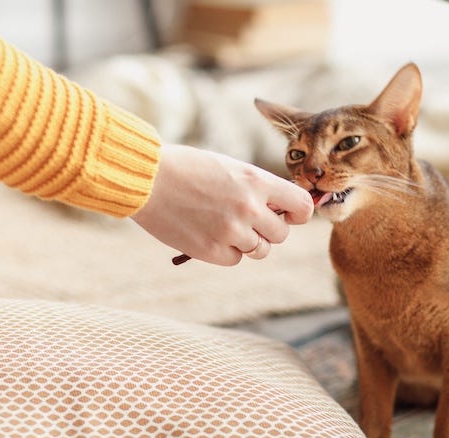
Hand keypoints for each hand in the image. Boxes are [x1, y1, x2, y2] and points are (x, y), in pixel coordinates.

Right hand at [131, 144, 313, 265]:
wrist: (146, 179)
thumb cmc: (186, 168)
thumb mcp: (230, 168)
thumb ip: (257, 188)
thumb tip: (280, 209)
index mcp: (256, 181)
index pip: (302, 206)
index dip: (298, 213)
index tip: (287, 214)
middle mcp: (249, 208)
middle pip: (281, 234)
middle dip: (268, 229)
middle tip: (247, 220)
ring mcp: (231, 231)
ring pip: (260, 250)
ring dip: (248, 242)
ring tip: (224, 225)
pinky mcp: (211, 251)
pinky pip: (235, 259)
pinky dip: (226, 251)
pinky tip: (208, 233)